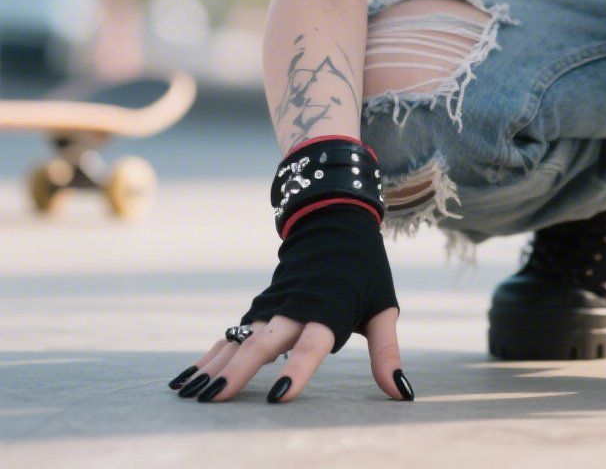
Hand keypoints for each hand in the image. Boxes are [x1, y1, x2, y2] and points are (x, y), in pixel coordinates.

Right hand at [167, 205, 410, 403]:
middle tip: (214, 399)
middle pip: (265, 340)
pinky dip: (208, 356)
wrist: (335, 224)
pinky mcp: (259, 306)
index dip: (298, 369)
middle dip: (240, 370)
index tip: (279, 397)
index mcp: (331, 308)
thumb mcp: (382, 308)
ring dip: (215, 365)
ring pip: (240, 338)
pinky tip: (186, 381)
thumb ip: (388, 353)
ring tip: (190, 395)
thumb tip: (402, 394)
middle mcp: (297, 306)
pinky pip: (230, 336)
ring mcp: (273, 305)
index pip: (314, 343)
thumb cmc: (365, 272)